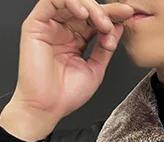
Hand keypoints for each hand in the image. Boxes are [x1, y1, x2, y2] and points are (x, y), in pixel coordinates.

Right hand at [0, 0, 135, 140]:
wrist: (47, 108)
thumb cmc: (66, 95)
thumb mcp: (95, 69)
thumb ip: (106, 47)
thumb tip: (118, 27)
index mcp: (76, 39)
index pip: (95, 18)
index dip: (112, 14)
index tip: (128, 15)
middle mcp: (62, 29)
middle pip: (85, 6)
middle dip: (104, 11)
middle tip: (112, 25)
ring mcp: (49, 26)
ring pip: (70, 0)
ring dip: (90, 7)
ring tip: (101, 23)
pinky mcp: (35, 24)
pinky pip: (52, 0)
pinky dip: (71, 2)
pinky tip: (83, 14)